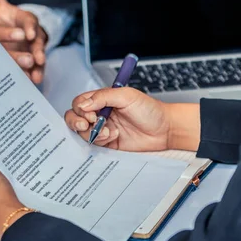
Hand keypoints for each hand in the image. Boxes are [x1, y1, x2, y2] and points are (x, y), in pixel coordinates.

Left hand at [0, 0, 47, 83]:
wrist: (6, 28)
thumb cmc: (0, 15)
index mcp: (24, 18)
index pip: (29, 21)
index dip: (29, 27)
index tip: (28, 34)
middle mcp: (32, 33)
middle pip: (37, 42)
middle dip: (37, 50)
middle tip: (37, 58)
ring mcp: (32, 48)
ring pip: (37, 57)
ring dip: (37, 67)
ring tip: (36, 76)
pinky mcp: (30, 61)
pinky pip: (33, 69)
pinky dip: (33, 76)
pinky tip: (32, 83)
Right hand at [64, 87, 200, 151]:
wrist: (165, 130)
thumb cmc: (149, 109)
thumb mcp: (127, 96)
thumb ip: (103, 97)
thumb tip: (83, 105)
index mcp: (102, 99)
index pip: (80, 103)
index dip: (80, 109)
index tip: (91, 113)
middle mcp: (99, 113)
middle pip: (75, 117)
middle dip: (77, 122)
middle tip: (88, 125)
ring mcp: (102, 128)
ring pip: (82, 132)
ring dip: (92, 133)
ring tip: (108, 132)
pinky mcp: (107, 143)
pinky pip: (93, 144)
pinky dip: (100, 141)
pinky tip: (113, 137)